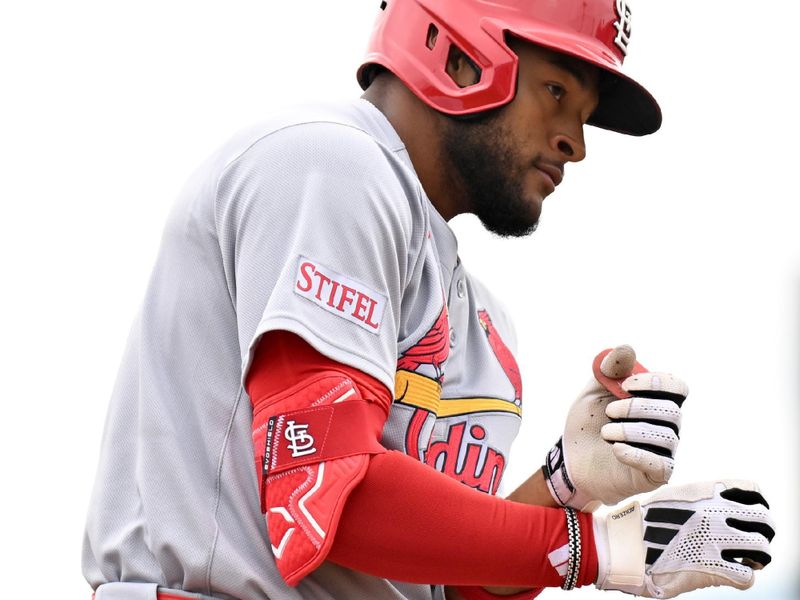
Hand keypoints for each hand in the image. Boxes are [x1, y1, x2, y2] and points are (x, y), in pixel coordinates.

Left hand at [544, 345, 686, 510]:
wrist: (570, 460)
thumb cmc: (588, 424)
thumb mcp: (593, 392)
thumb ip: (610, 370)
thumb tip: (626, 348)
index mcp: (655, 401)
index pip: (678, 387)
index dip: (657, 383)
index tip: (626, 384)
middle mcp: (666, 426)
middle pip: (672, 411)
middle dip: (637, 407)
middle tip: (610, 411)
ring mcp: (663, 451)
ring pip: (667, 437)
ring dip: (631, 431)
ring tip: (606, 432)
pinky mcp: (655, 476)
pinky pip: (662, 465)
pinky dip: (638, 454)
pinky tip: (616, 449)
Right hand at [594, 480, 774, 597]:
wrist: (620, 546)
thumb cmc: (641, 524)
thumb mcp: (670, 498)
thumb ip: (696, 500)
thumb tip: (715, 506)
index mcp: (704, 492)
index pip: (752, 492)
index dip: (755, 505)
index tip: (746, 516)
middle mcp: (714, 513)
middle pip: (764, 520)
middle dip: (762, 533)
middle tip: (750, 544)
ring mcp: (713, 540)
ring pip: (762, 548)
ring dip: (757, 557)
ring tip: (746, 561)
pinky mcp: (710, 568)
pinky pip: (746, 576)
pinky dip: (743, 577)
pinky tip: (730, 575)